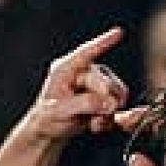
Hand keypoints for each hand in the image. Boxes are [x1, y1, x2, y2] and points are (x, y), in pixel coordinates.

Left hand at [19, 27, 129, 142]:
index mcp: (66, 69)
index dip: (103, 42)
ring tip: (93, 122)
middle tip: (94, 118)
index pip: (86, 53)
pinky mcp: (103, 96)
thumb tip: (108, 101)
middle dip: (103, 102)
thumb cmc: (47, 118)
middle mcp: (82, 72)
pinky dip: (111, 117)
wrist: (50, 132)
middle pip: (105, 82)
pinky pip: (118, 103)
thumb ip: (84, 103)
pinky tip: (97, 124)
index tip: (117, 32)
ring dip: (108, 112)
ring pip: (116, 92)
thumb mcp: (59, 111)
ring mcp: (94, 84)